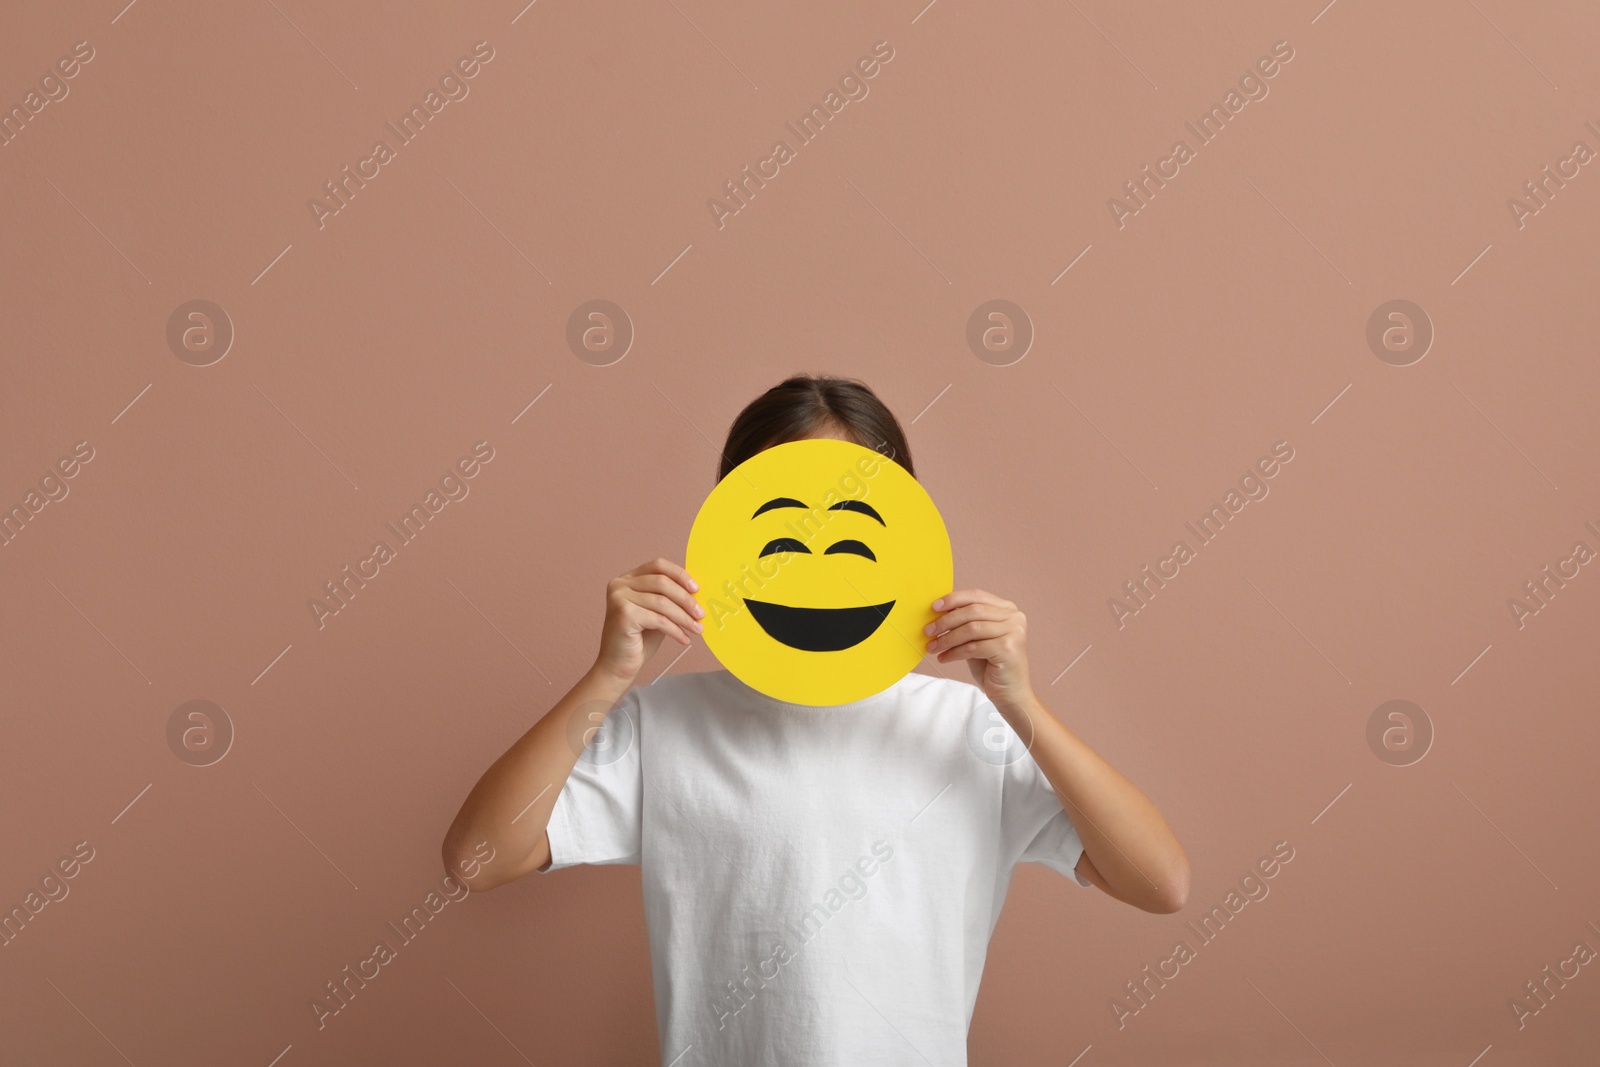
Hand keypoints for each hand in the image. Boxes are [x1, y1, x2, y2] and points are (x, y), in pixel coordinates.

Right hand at [593, 558, 703, 683]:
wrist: (618, 666)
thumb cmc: (639, 640)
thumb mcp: (657, 612)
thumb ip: (669, 598)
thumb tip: (697, 592)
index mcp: (627, 579)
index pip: (658, 565)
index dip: (680, 575)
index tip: (697, 589)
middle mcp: (620, 584)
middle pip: (662, 582)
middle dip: (686, 599)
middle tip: (701, 614)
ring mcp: (619, 598)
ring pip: (662, 602)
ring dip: (684, 617)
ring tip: (697, 629)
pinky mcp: (624, 615)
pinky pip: (658, 619)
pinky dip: (676, 630)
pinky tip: (684, 639)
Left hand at [925, 589, 1033, 709]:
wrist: (1010, 694)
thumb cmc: (991, 665)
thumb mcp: (977, 638)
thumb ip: (965, 622)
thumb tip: (939, 610)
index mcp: (1007, 609)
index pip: (976, 596)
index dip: (953, 599)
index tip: (933, 607)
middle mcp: (1014, 617)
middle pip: (973, 611)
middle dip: (946, 621)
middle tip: (928, 630)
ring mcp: (1014, 632)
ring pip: (971, 629)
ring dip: (947, 638)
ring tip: (932, 647)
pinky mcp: (1008, 649)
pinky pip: (973, 647)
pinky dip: (954, 653)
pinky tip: (944, 658)